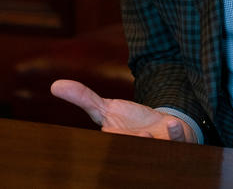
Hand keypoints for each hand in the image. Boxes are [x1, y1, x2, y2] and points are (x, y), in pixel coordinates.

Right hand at [50, 79, 193, 140]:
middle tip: (133, 134)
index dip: (112, 136)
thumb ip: (83, 98)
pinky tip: (172, 125)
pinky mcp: (175, 141)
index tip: (108, 130)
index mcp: (116, 139)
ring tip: (149, 133)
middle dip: (131, 140)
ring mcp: (156, 145)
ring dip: (152, 141)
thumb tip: (55, 85)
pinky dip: (174, 133)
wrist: (159, 128)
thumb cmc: (129, 121)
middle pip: (132, 144)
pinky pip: (177, 140)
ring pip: (154, 146)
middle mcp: (136, 145)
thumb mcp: (105, 108)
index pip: (112, 138)